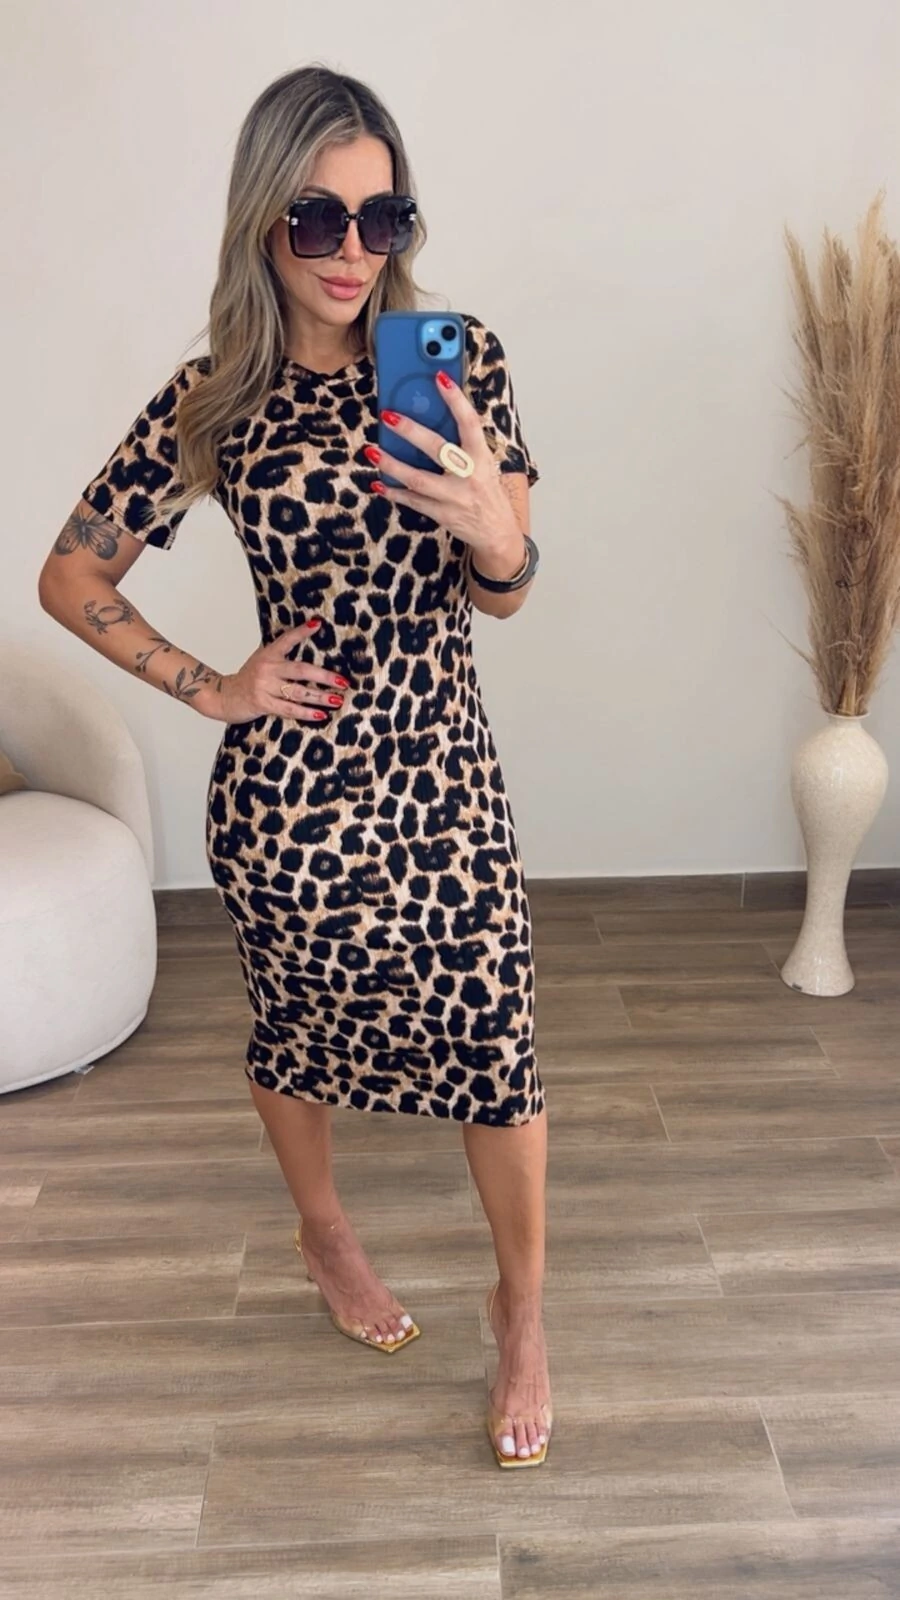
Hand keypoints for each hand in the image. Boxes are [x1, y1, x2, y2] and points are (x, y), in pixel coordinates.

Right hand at [202, 620, 348, 724]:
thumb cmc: (249, 678)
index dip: (302, 632)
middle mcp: (267, 668)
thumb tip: (307, 644)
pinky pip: (288, 709)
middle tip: (343, 682)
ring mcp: (264, 686)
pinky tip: (320, 715)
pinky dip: (305, 713)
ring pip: (298, 692)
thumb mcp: (262, 660)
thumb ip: (281, 655)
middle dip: (324, 677)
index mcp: (268, 654)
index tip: (317, 625)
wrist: (222, 696)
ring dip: (320, 697)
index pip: (287, 639)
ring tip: (337, 700)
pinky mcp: (262, 703)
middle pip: (300, 670)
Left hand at [368, 371, 523, 562]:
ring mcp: (454, 498)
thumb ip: (464, 445)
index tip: (440, 378)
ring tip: (372, 452)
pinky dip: (395, 492)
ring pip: (418, 480)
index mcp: (482, 458)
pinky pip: (414, 502)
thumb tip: (433, 419)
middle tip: (389, 416)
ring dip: (393, 465)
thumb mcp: (484, 465)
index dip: (456, 400)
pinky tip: (380, 483)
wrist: (497, 533)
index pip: (470, 423)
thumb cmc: (488, 492)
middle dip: (411, 431)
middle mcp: (469, 476)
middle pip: (437, 450)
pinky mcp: (442, 514)